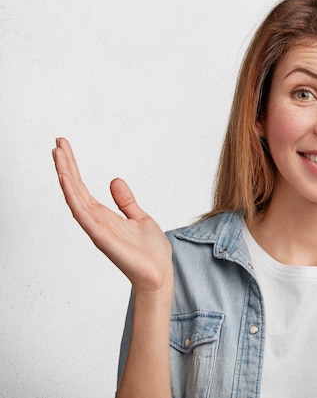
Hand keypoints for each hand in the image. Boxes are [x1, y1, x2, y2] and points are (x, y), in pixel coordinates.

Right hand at [52, 138, 172, 293]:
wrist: (159, 273)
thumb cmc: (150, 252)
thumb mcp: (140, 217)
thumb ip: (125, 201)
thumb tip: (115, 181)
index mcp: (104, 216)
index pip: (82, 187)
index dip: (72, 167)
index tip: (64, 147)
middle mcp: (96, 221)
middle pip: (75, 189)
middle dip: (65, 165)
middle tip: (57, 142)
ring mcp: (97, 229)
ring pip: (75, 198)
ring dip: (65, 176)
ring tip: (57, 154)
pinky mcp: (102, 237)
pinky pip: (83, 214)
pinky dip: (73, 196)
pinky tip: (66, 179)